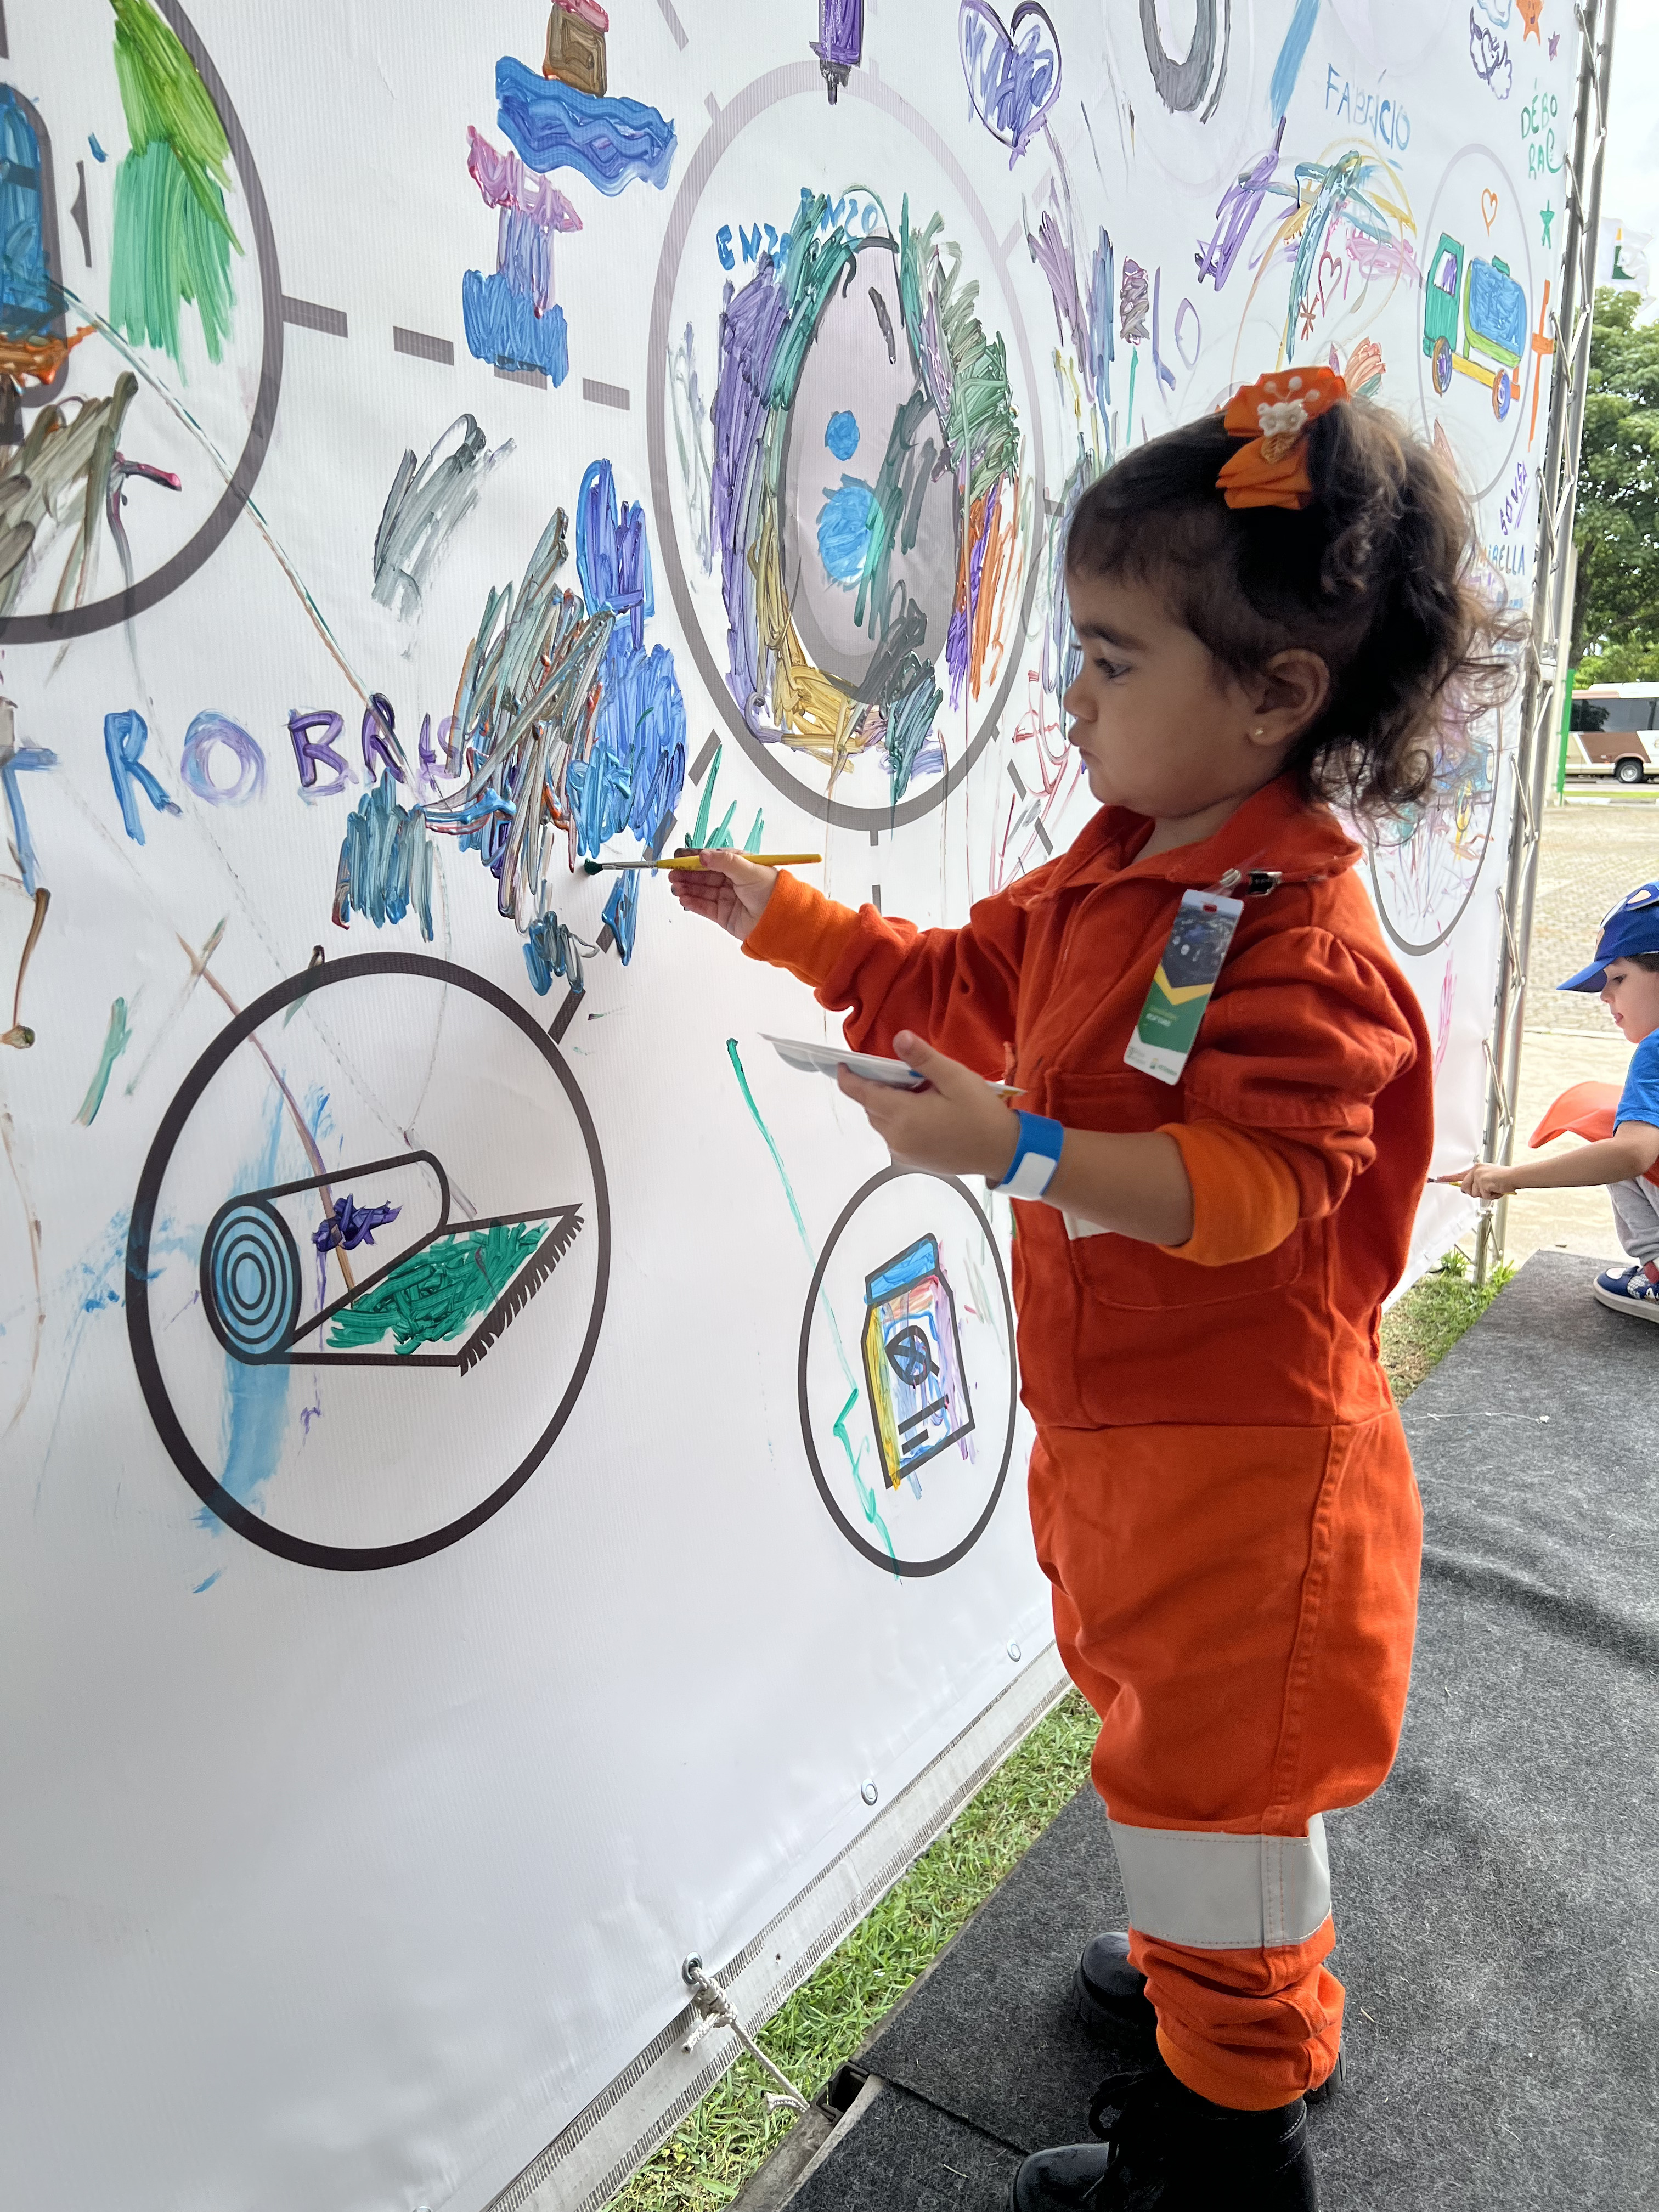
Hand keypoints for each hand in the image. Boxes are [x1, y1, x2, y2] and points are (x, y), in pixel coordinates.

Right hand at [668, 848, 776, 943]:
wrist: (781, 920)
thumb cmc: (772, 891)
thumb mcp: (749, 869)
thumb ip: (724, 862)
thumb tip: (703, 855)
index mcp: (738, 865)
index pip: (711, 858)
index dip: (693, 857)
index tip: (677, 857)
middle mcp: (731, 880)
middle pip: (703, 875)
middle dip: (686, 874)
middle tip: (672, 873)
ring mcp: (726, 898)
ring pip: (701, 891)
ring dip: (686, 888)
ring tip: (675, 887)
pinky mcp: (723, 914)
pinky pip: (704, 907)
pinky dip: (692, 903)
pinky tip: (683, 898)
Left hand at [836, 1031, 1020, 1181]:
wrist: (1002, 1151)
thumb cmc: (980, 1113)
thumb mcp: (954, 1078)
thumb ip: (923, 1059)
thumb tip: (899, 1038)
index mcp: (902, 1115)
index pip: (862, 1093)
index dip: (848, 1078)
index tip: (842, 1064)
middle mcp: (896, 1137)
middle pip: (872, 1107)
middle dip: (878, 1088)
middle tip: (903, 1073)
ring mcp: (903, 1152)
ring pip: (882, 1122)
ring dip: (890, 1105)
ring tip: (919, 1092)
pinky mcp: (913, 1160)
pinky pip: (895, 1135)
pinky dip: (900, 1120)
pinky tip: (925, 1112)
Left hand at [1454, 1162, 1517, 1199]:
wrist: (1514, 1176)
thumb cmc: (1504, 1179)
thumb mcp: (1487, 1178)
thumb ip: (1477, 1183)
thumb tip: (1466, 1190)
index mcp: (1476, 1168)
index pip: (1459, 1174)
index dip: (1449, 1178)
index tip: (1440, 1178)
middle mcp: (1476, 1170)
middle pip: (1465, 1188)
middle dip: (1475, 1193)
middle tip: (1487, 1189)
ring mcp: (1479, 1175)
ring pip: (1474, 1193)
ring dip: (1485, 1195)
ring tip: (1494, 1188)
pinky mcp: (1483, 1181)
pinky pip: (1483, 1195)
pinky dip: (1491, 1195)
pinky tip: (1496, 1189)